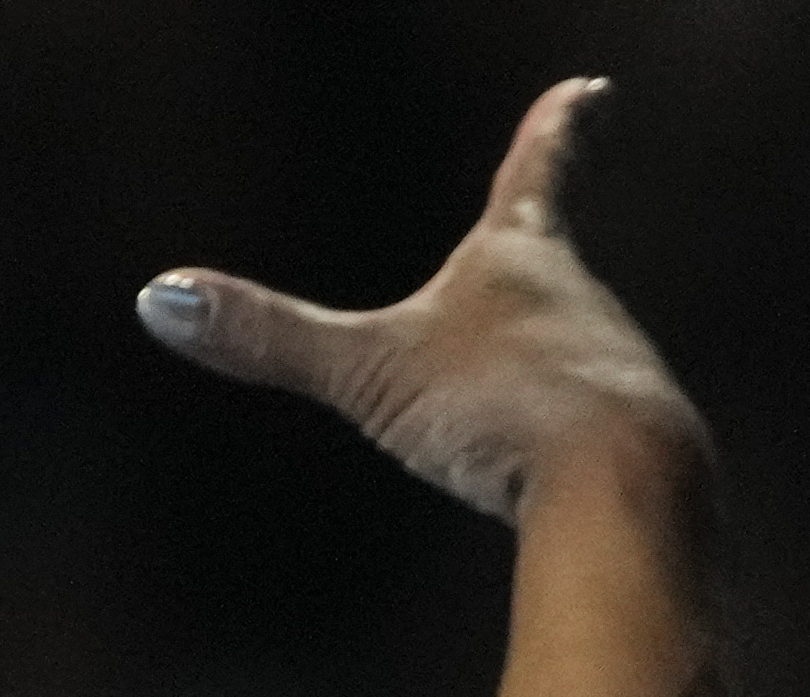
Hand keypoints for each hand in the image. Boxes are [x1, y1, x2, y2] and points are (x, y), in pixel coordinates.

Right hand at [136, 79, 701, 522]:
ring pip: (582, 367)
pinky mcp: (650, 451)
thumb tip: (159, 300)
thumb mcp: (371, 371)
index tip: (595, 90)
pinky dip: (579, 455)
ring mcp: (626, 377)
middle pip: (558, 279)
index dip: (562, 126)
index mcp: (525, 260)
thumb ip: (273, 339)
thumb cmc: (501, 408)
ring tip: (532, 416)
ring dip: (556, 379)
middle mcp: (588, 306)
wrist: (623, 491)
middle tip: (549, 253)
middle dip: (541, 275)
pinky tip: (569, 494)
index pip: (540, 169)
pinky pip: (602, 445)